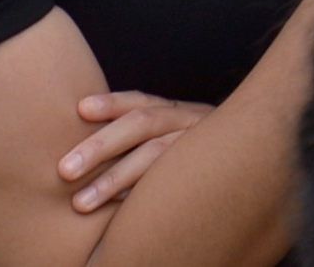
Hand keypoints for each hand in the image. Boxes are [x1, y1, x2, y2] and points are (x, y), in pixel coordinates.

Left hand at [59, 92, 208, 214]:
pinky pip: (170, 185)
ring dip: (113, 179)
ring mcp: (201, 147)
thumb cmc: (193, 152)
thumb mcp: (174, 134)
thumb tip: (84, 141)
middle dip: (101, 145)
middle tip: (64, 170)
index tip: (81, 109)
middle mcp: (190, 122)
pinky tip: (117, 212)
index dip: (113, 103)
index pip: (142, 102)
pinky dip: (140, 196)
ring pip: (155, 156)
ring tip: (79, 203)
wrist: (249, 158)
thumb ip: (140, 135)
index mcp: (176, 111)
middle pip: (143, 124)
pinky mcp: (207, 174)